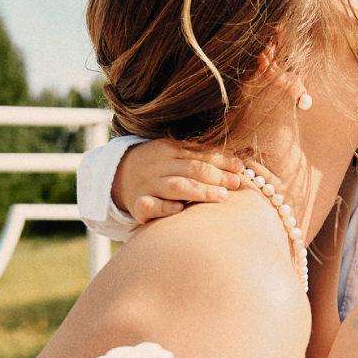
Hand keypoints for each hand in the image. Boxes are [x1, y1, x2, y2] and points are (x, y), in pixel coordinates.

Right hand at [111, 138, 245, 225]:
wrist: (117, 177)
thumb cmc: (158, 167)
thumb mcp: (173, 154)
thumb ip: (200, 156)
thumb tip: (239, 163)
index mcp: (169, 148)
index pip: (200, 154)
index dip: (222, 160)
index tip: (241, 167)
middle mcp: (159, 165)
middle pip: (192, 169)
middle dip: (217, 176)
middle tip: (236, 184)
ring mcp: (148, 184)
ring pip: (177, 186)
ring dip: (201, 191)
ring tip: (221, 197)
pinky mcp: (139, 204)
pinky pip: (151, 205)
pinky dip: (166, 207)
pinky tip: (181, 209)